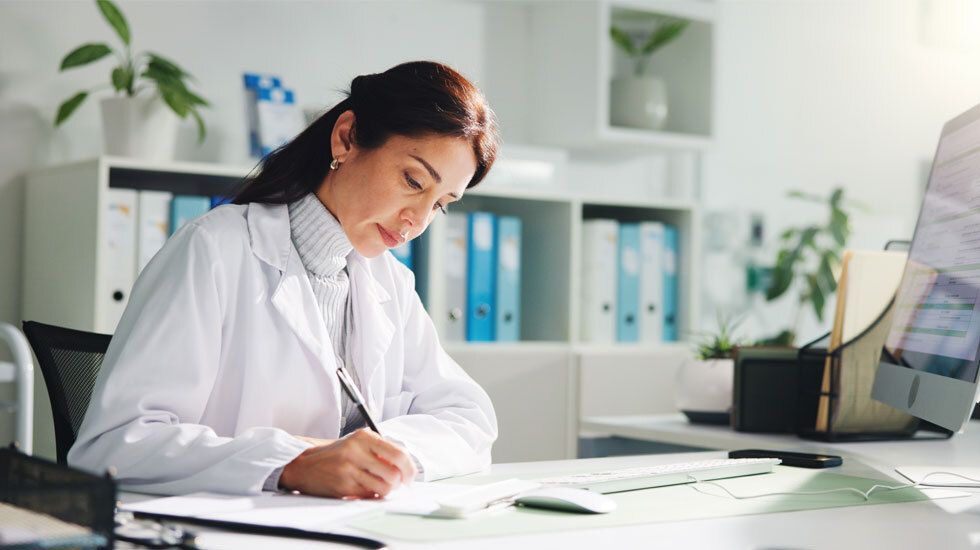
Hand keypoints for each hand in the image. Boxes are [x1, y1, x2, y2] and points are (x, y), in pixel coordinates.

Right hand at [279, 429, 417, 498]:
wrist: (303, 464)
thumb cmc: (335, 454)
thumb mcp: (357, 442)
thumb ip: (380, 449)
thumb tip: (406, 465)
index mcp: (364, 436)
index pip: (398, 453)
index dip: (409, 468)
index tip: (410, 475)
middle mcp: (357, 451)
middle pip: (394, 472)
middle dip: (401, 482)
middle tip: (399, 484)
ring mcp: (349, 469)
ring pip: (384, 487)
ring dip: (387, 490)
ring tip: (380, 486)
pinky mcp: (343, 486)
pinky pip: (369, 495)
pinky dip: (372, 494)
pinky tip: (366, 488)